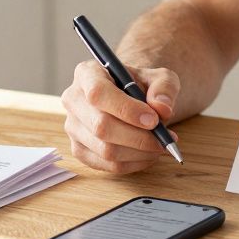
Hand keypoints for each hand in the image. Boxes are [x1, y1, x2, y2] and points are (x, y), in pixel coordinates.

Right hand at [61, 61, 180, 173]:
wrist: (132, 99)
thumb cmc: (143, 85)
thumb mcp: (160, 77)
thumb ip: (164, 88)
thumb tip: (162, 108)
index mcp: (87, 73)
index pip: (98, 93)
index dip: (126, 109)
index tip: (153, 120)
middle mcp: (74, 99)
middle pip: (100, 126)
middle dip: (138, 137)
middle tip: (164, 139)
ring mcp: (73, 127)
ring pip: (105, 150)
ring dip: (139, 152)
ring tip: (160, 145)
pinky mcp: (79, 150)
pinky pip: (107, 165)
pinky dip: (134, 163)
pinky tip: (148, 154)